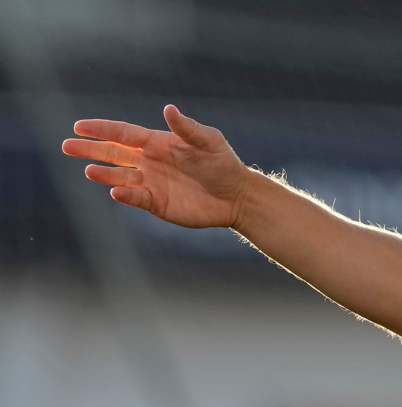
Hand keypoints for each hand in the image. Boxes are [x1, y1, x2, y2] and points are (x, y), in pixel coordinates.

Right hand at [62, 105, 251, 228]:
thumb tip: (168, 109)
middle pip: (113, 153)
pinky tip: (116, 192)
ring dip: (104, 174)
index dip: (101, 129)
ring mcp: (151, 183)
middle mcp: (149, 162)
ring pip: (120, 177)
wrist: (236, 196)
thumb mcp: (209, 141)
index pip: (123, 133)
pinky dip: (125, 196)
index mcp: (158, 143)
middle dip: (90, 149)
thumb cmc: (223, 164)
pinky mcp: (157, 203)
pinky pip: (136, 198)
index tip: (79, 126)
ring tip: (89, 171)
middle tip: (66, 146)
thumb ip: (188, 129)